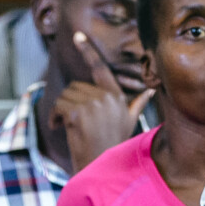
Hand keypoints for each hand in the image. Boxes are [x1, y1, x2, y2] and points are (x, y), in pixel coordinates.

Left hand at [50, 31, 152, 172]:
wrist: (99, 169)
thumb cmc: (111, 148)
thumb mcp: (128, 123)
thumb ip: (136, 105)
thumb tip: (150, 92)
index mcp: (118, 97)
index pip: (101, 69)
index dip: (88, 51)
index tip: (76, 36)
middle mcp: (108, 98)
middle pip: (77, 86)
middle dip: (69, 103)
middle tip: (71, 122)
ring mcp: (94, 104)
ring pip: (65, 95)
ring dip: (60, 111)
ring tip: (68, 128)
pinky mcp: (78, 112)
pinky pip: (58, 105)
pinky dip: (54, 118)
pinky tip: (60, 129)